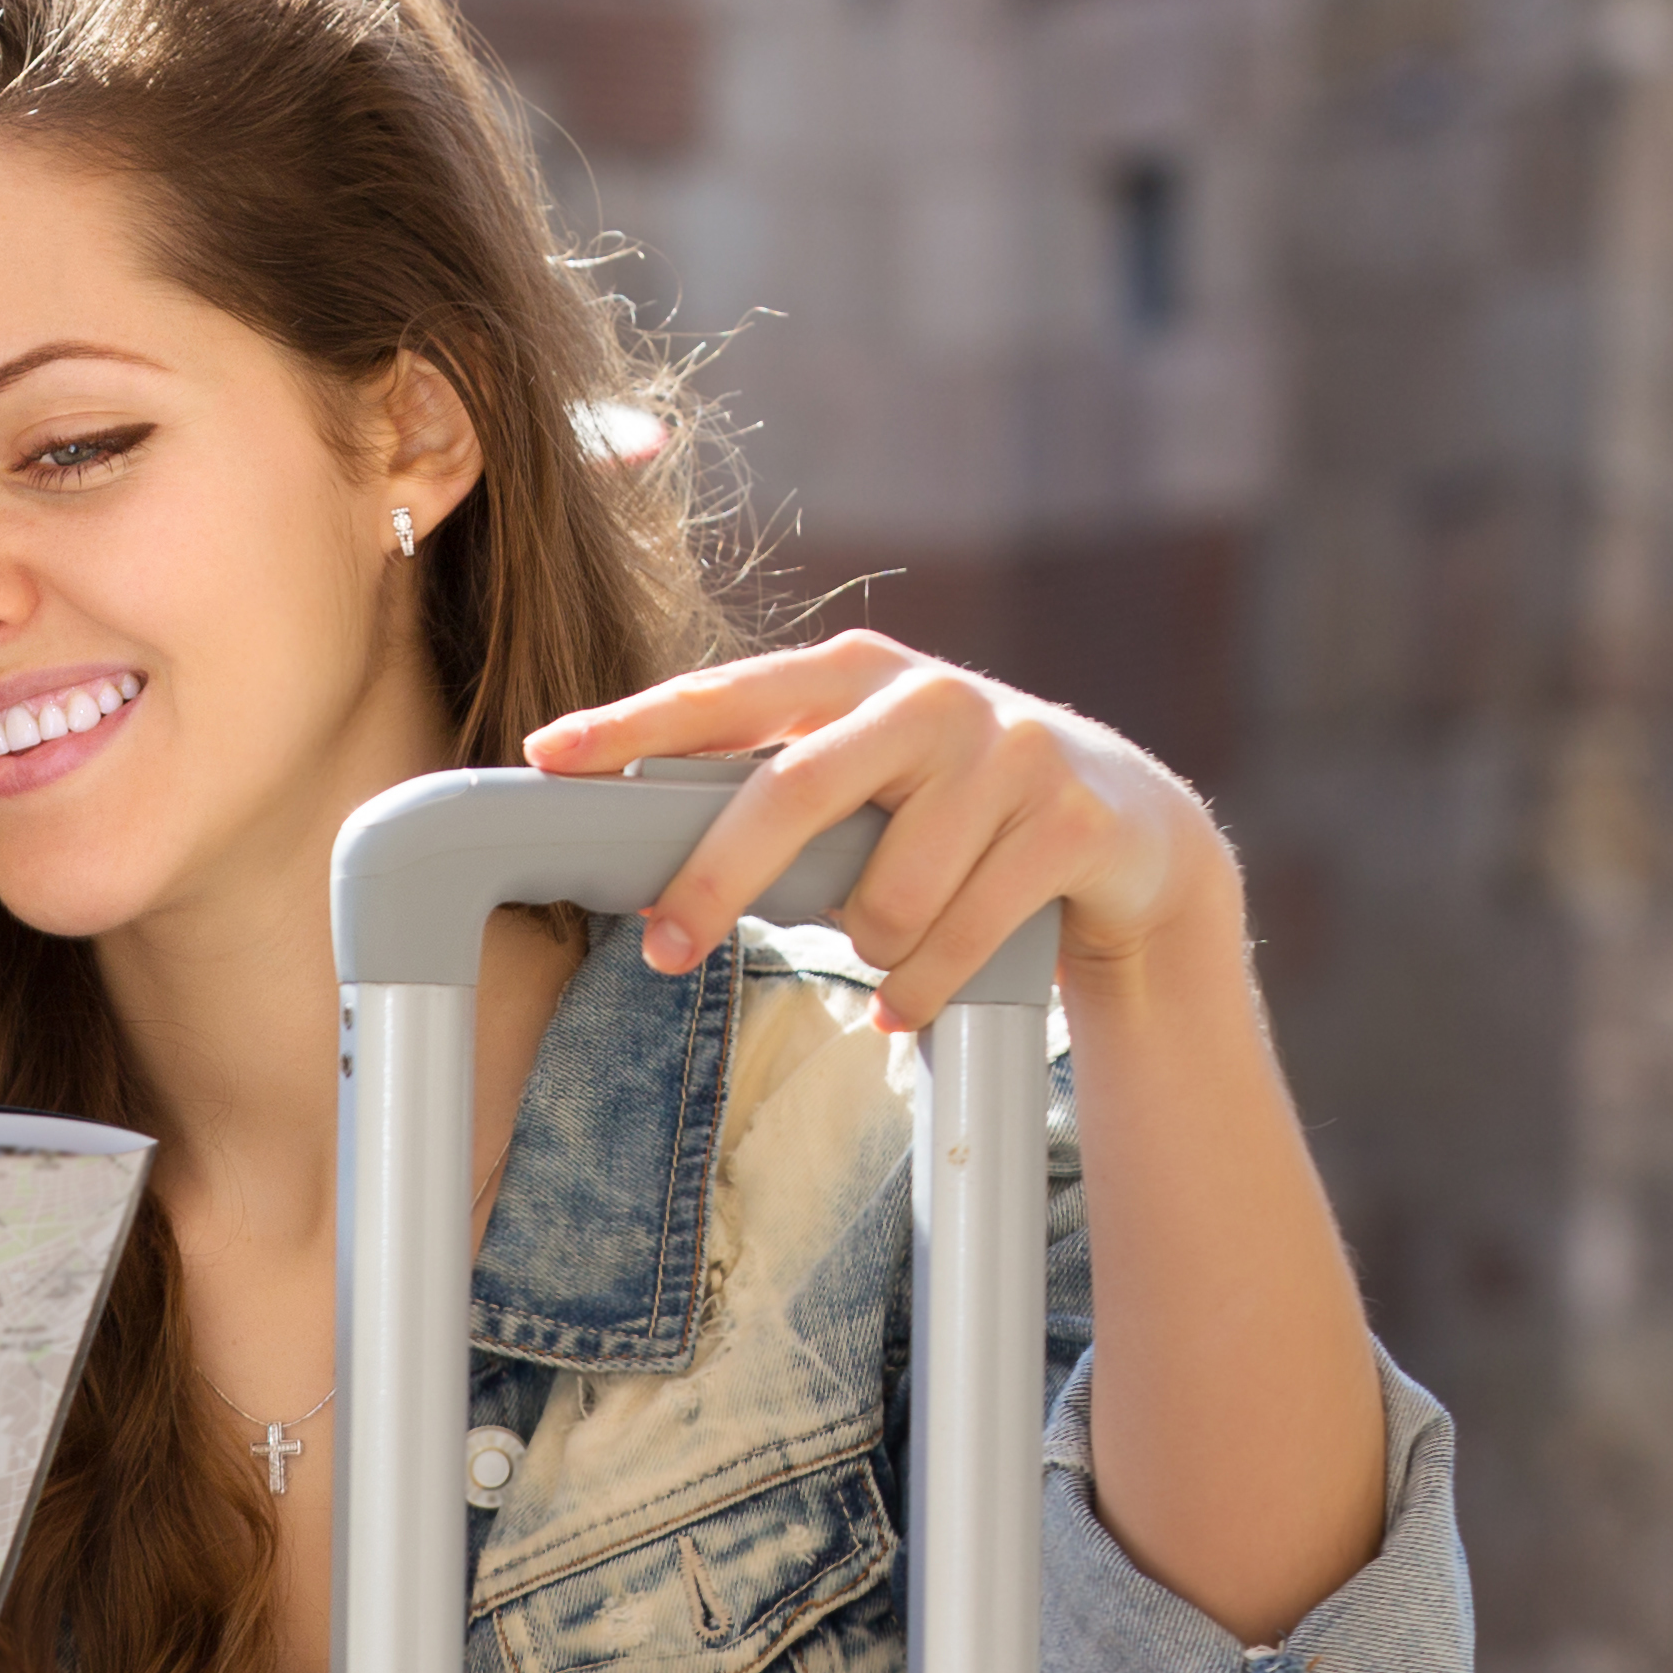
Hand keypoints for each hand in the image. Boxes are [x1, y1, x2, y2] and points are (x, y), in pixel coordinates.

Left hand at [525, 633, 1235, 1028]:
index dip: (632, 724)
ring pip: (881, 898)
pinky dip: (920, 989)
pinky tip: (915, 998)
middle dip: (716, 881)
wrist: (1125, 827)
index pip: (726, 696)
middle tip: (664, 950)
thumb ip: (772, 788)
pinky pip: (956, 940)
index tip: (547, 756)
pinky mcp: (1070, 822)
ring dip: (865, 951)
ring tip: (886, 949)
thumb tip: (635, 846)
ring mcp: (1008, 754)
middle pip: (790, 795)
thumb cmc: (951, 806)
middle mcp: (928, 698)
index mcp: (855, 673)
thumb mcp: (864, 777)